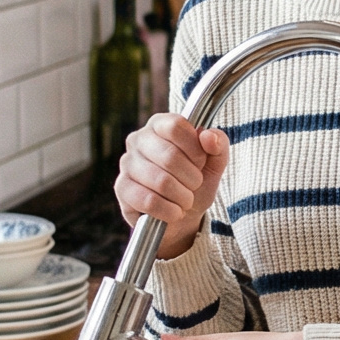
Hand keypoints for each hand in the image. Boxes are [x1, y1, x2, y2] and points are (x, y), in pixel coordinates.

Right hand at [116, 113, 229, 258]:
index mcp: (160, 124)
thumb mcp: (214, 163)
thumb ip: (218, 145)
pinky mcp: (121, 188)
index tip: (200, 162)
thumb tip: (208, 136)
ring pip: (161, 181)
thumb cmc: (196, 181)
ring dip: (183, 197)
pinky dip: (170, 211)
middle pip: (169, 156)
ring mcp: (127, 163)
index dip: (194, 148)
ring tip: (186, 200)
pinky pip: (149, 201)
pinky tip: (174, 211)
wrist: (182, 215)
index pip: (175, 126)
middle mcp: (138, 139)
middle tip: (195, 185)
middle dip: (192, 178)